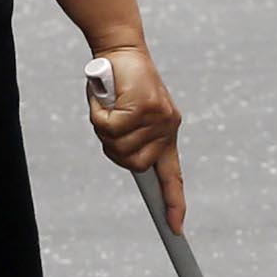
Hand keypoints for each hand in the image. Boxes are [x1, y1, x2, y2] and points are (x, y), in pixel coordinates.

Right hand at [83, 44, 185, 231]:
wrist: (120, 49)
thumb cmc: (119, 83)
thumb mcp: (127, 113)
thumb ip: (129, 136)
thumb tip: (125, 152)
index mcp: (166, 135)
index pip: (173, 176)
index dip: (174, 202)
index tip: (176, 227)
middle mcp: (168, 129)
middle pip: (134, 164)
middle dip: (114, 148)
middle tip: (108, 123)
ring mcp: (159, 119)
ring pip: (121, 147)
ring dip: (104, 128)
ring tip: (109, 105)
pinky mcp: (146, 107)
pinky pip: (112, 128)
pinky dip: (99, 115)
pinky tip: (106, 98)